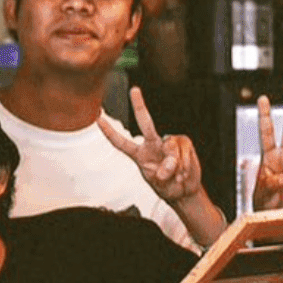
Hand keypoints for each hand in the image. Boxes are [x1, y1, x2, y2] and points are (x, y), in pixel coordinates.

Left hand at [98, 86, 203, 205]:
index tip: (98, 119)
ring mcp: (168, 142)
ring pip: (170, 148)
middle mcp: (152, 144)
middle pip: (145, 123)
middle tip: (134, 90)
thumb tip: (170, 163)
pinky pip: (183, 151)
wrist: (185, 191)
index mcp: (140, 155)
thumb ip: (163, 173)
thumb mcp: (160, 184)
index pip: (122, 143)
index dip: (110, 132)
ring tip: (176, 178)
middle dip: (139, 105)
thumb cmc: (168, 187)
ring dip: (174, 166)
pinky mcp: (183, 142)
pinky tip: (184, 174)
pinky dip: (185, 165)